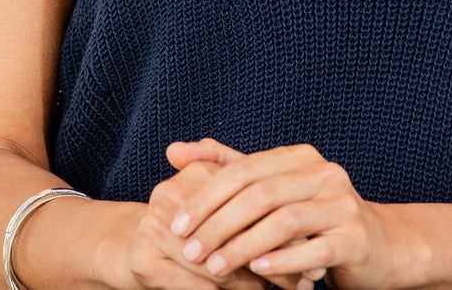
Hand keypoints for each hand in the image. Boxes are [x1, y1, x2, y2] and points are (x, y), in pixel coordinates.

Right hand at [110, 152, 308, 289]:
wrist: (138, 247)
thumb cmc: (197, 225)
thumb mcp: (224, 201)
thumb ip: (259, 196)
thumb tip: (301, 206)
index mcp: (195, 173)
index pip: (248, 201)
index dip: (282, 226)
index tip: (314, 245)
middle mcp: (171, 195)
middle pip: (235, 233)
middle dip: (275, 258)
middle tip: (309, 276)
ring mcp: (154, 229)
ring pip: (218, 266)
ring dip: (256, 284)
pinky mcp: (145, 262)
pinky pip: (196, 287)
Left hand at [160, 136, 408, 289]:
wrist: (379, 248)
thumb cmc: (314, 219)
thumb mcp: (274, 189)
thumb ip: (227, 168)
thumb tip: (174, 150)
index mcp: (300, 158)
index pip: (245, 169)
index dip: (208, 195)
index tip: (179, 224)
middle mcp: (323, 173)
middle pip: (262, 193)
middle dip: (220, 223)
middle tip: (192, 250)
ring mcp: (342, 204)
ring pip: (285, 221)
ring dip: (245, 246)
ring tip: (215, 267)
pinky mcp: (356, 238)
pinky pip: (315, 250)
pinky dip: (283, 261)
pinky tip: (258, 271)